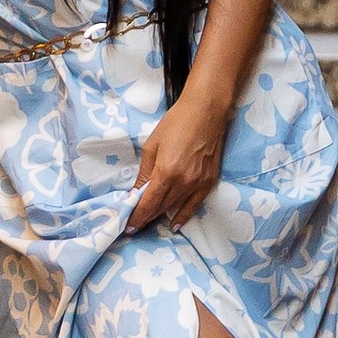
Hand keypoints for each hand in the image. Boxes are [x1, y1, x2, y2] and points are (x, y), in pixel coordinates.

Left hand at [126, 87, 229, 233]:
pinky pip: (194, 204)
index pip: (148, 203)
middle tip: (134, 225)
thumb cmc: (175, 123)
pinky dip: (183, 216)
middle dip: (146, 217)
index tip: (128, 226)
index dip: (137, 216)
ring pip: (175, 207)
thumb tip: (136, 193)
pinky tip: (175, 224)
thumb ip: (144, 173)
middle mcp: (183, 182)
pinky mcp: (209, 181)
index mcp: (166, 172)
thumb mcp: (152, 145)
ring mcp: (198, 184)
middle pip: (161, 207)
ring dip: (160, 216)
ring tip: (148, 224)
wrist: (206, 111)